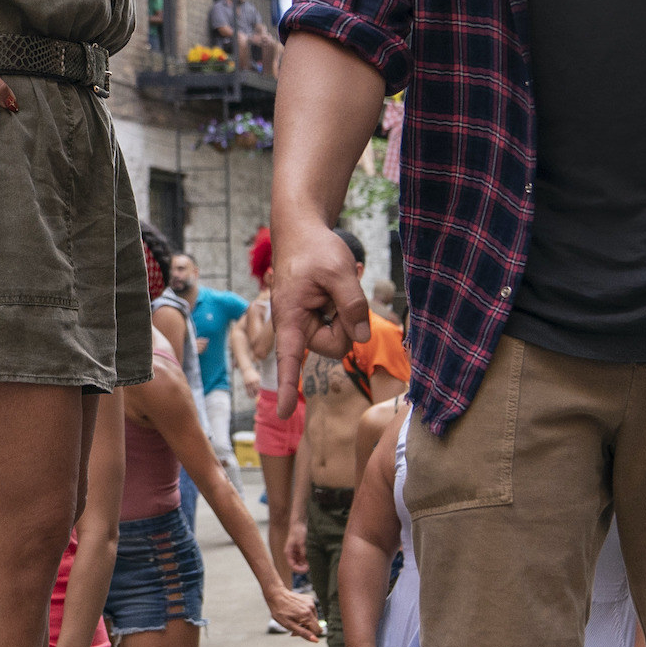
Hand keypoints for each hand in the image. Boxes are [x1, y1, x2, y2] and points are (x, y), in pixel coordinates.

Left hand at [265, 580, 319, 640]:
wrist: (276, 594)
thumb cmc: (280, 612)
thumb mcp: (289, 625)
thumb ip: (304, 633)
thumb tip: (316, 640)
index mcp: (307, 616)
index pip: (318, 631)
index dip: (309, 634)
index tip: (297, 632)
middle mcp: (311, 608)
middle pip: (316, 625)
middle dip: (307, 628)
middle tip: (294, 626)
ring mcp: (311, 602)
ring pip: (314, 618)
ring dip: (306, 620)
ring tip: (294, 618)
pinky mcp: (309, 598)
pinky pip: (311, 611)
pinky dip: (305, 613)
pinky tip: (296, 611)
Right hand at [267, 219, 368, 412]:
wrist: (302, 232)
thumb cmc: (314, 248)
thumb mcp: (339, 271)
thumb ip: (353, 305)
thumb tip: (361, 340)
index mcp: (291, 317)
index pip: (289, 357)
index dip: (287, 386)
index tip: (283, 414)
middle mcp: (297, 326)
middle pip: (334, 347)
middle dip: (346, 324)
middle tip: (339, 292)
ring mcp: (307, 324)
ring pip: (341, 337)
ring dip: (346, 314)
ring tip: (334, 287)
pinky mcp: (317, 319)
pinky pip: (340, 326)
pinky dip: (344, 311)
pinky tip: (335, 291)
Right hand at [280, 516, 307, 580]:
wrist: (299, 523)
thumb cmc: (298, 531)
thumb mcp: (301, 541)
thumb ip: (302, 551)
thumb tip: (304, 560)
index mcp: (288, 552)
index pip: (292, 564)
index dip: (298, 569)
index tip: (306, 569)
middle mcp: (291, 553)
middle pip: (295, 565)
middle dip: (301, 567)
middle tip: (309, 568)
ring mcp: (295, 551)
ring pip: (298, 562)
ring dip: (303, 564)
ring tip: (310, 565)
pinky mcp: (299, 549)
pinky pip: (301, 558)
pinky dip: (305, 560)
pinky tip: (310, 561)